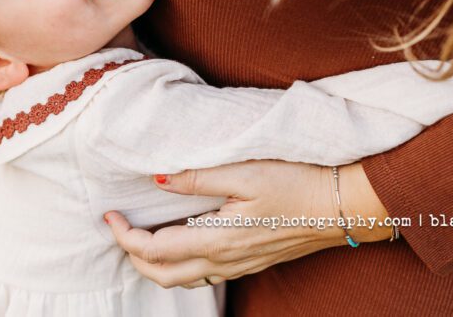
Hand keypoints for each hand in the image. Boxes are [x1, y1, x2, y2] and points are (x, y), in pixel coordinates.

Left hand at [103, 160, 390, 287]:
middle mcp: (224, 260)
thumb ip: (197, 177)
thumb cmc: (297, 181)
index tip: (109, 215)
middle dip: (132, 255)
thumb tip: (157, 179)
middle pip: (162, 274)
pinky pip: (204, 277)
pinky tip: (181, 243)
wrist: (343, 205)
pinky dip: (180, 267)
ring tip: (141, 237)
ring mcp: (239, 266)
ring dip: (154, 265)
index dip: (125, 235)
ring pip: (182, 281)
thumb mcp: (244, 170)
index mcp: (217, 239)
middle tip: (119, 227)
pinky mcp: (251, 262)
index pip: (155, 249)